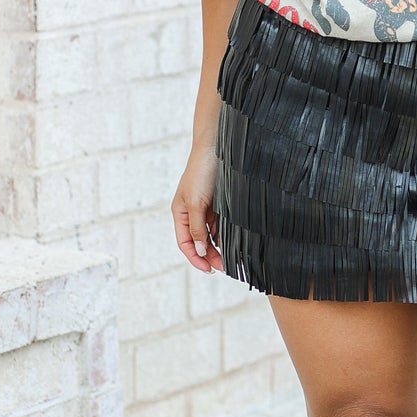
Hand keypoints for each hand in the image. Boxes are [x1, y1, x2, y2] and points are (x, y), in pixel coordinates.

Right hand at [172, 143, 223, 272]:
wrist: (217, 147)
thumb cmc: (201, 172)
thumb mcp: (197, 203)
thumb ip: (197, 228)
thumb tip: (199, 251)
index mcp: (180, 213)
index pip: (185, 243)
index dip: (196, 258)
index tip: (209, 269)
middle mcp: (192, 213)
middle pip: (199, 242)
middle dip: (210, 256)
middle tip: (226, 267)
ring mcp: (206, 209)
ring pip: (212, 235)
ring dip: (220, 247)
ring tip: (233, 259)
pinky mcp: (220, 204)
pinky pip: (222, 224)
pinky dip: (227, 234)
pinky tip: (236, 241)